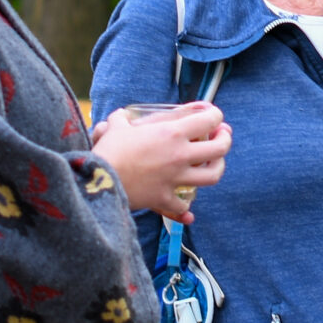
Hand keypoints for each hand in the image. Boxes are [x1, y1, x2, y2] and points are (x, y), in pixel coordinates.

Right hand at [90, 103, 228, 222]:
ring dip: (217, 168)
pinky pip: (183, 206)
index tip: (213, 116)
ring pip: (212, 176)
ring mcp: (176, 178)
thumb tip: (119, 117)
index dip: (215, 115)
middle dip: (225, 139)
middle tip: (222, 136)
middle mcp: (180, 155)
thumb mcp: (116, 126)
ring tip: (214, 164)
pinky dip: (186, 207)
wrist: (97, 180)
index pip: (209, 119)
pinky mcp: (165, 198)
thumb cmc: (108, 150)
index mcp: (172, 132)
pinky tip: (185, 204)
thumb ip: (122, 119)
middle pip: (220, 148)